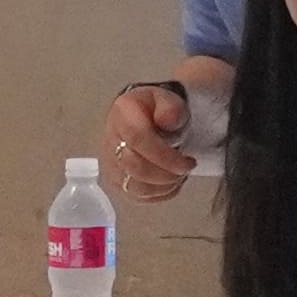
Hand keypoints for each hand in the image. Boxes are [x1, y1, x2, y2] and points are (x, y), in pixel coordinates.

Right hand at [102, 77, 198, 204]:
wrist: (141, 116)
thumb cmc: (155, 110)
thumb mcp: (168, 99)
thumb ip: (171, 108)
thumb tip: (167, 120)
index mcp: (123, 114)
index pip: (138, 139)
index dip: (165, 156)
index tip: (187, 162)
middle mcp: (110, 140)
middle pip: (135, 167)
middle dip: (167, 174)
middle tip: (186, 169)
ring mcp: (109, 163)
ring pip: (134, 186)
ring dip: (163, 186)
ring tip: (179, 175)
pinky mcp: (114, 181)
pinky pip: (135, 196)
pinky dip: (158, 194)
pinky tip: (170, 183)